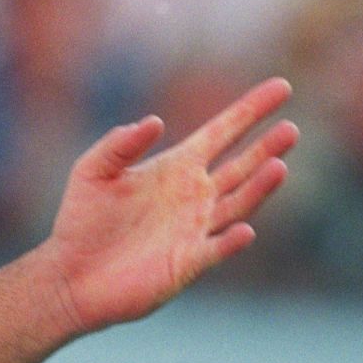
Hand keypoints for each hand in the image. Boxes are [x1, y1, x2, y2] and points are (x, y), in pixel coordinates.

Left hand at [43, 77, 297, 332]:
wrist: (71, 275)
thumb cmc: (80, 222)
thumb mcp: (93, 171)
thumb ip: (119, 143)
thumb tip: (155, 122)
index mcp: (175, 168)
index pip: (222, 132)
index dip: (250, 110)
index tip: (282, 87)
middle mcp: (194, 195)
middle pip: (242, 166)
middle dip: (268, 147)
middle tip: (291, 129)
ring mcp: (195, 229)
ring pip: (239, 203)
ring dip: (259, 187)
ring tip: (279, 166)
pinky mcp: (188, 262)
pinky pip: (217, 248)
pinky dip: (232, 239)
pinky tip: (245, 229)